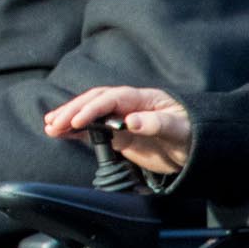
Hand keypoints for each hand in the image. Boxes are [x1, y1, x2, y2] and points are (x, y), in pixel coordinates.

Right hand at [44, 86, 189, 173]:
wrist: (199, 149)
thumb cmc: (193, 135)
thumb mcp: (180, 130)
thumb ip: (157, 123)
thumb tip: (131, 120)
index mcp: (142, 99)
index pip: (110, 99)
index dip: (92, 109)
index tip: (76, 121)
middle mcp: (127, 106)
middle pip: (94, 102)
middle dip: (72, 111)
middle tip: (53, 123)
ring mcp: (121, 119)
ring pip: (89, 113)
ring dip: (68, 118)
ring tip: (49, 126)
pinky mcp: (119, 134)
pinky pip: (93, 129)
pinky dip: (75, 131)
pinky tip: (60, 133)